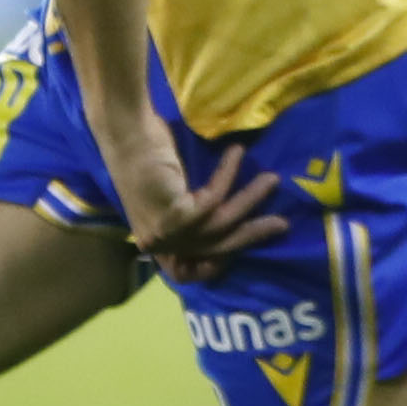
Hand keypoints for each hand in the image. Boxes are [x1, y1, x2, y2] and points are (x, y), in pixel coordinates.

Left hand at [99, 120, 287, 279]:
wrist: (124, 132)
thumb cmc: (147, 158)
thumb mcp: (170, 195)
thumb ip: (190, 215)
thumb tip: (230, 224)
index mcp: (154, 244)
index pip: (184, 273)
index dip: (212, 267)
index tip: (231, 253)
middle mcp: (156, 244)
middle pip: (215, 248)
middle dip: (251, 235)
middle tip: (282, 223)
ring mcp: (162, 232)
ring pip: (220, 224)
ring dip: (250, 199)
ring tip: (272, 179)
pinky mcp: (171, 214)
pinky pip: (213, 201)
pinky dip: (229, 175)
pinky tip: (238, 154)